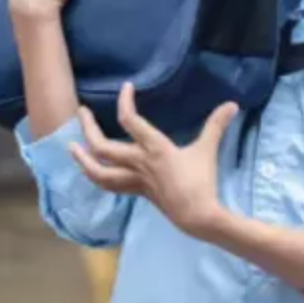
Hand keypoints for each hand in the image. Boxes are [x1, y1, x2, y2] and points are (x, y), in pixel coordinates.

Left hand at [73, 85, 240, 238]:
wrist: (196, 215)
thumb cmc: (201, 181)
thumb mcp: (207, 150)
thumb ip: (216, 125)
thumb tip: (232, 104)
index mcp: (154, 148)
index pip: (131, 120)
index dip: (125, 101)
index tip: (127, 87)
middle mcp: (138, 163)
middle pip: (103, 146)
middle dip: (88, 128)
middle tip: (81, 112)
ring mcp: (134, 179)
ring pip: (98, 171)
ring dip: (82, 159)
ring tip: (72, 147)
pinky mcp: (136, 191)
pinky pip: (109, 184)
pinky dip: (97, 176)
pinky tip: (91, 170)